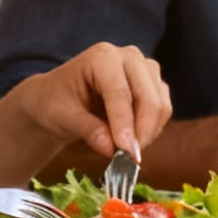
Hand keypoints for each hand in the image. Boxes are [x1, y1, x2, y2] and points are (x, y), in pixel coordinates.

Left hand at [2, 42, 170, 157]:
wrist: (57, 98)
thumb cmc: (54, 102)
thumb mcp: (61, 116)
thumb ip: (87, 129)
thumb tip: (112, 149)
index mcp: (102, 57)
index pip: (120, 92)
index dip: (124, 123)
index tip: (126, 152)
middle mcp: (128, 57)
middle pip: (148, 98)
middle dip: (141, 132)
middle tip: (128, 160)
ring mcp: (145, 70)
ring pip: (160, 105)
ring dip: (148, 134)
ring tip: (125, 153)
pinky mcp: (154, 85)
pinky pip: (163, 111)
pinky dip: (152, 131)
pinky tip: (131, 142)